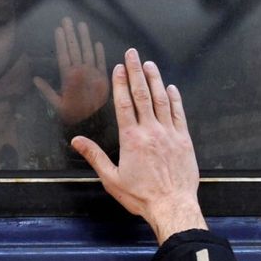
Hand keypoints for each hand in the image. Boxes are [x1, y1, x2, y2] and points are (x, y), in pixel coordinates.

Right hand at [33, 18, 108, 124]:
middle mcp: (81, 72)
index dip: (61, 40)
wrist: (93, 123)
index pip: (64, 54)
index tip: (58, 29)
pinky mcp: (104, 78)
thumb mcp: (56, 104)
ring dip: (85, 37)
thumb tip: (35, 79)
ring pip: (88, 51)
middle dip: (71, 33)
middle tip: (67, 20)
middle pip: (75, 48)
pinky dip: (99, 52)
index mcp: (68, 77)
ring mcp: (94, 73)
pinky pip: (101, 62)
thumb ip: (46, 91)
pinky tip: (96, 42)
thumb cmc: (72, 115)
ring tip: (81, 25)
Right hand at [71, 48, 206, 244]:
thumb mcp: (111, 179)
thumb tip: (76, 141)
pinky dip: (174, 99)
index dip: (121, 83)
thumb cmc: (141, 196)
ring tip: (149, 64)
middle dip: (136, 72)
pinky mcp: (184, 140)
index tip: (119, 67)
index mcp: (131, 139)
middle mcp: (151, 131)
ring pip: (162, 100)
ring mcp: (169, 134)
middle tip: (132, 53)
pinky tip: (171, 88)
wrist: (173, 206)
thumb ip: (94, 156)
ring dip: (155, 80)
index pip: (124, 104)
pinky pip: (179, 114)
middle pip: (142, 95)